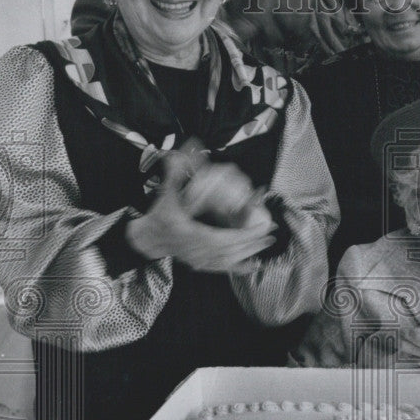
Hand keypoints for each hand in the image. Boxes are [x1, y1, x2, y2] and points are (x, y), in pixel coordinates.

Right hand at [127, 147, 275, 272]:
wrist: (148, 238)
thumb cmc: (160, 216)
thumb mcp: (168, 194)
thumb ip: (176, 174)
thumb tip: (183, 150)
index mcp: (191, 234)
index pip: (222, 238)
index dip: (244, 235)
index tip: (260, 227)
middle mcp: (197, 250)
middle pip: (231, 250)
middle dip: (253, 242)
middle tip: (271, 233)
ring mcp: (199, 260)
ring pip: (229, 260)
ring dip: (250, 253)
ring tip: (266, 243)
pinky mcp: (201, 264)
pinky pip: (224, 269)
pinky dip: (240, 268)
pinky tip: (255, 265)